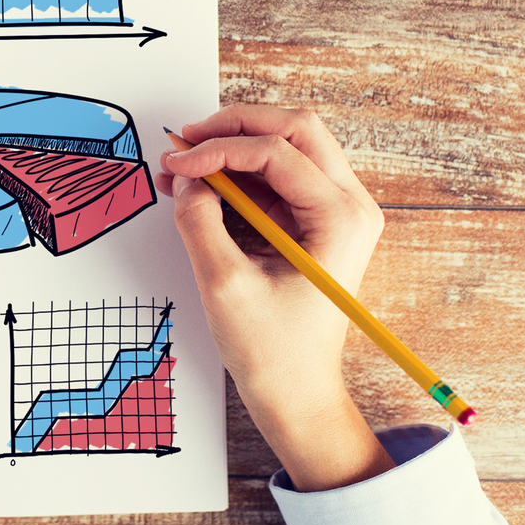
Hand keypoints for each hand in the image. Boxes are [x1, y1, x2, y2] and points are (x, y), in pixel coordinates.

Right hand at [157, 104, 394, 491]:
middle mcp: (348, 206)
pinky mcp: (314, 223)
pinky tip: (196, 189)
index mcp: (340, 218)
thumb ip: (199, 219)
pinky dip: (235, 177)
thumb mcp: (224, 283)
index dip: (219, 149)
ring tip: (180, 169)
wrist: (299, 395)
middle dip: (233, 128)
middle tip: (184, 142)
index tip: (177, 163)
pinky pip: (274, 179)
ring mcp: (333, 212)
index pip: (275, 152)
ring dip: (230, 150)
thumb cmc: (275, 352)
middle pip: (292, 130)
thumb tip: (186, 175)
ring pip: (283, 148)